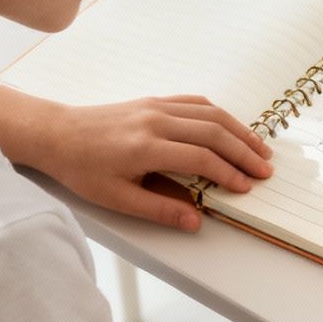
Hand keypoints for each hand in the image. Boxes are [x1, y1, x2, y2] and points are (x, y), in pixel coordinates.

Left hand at [0, 77, 273, 231]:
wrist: (58, 134)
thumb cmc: (82, 169)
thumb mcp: (116, 198)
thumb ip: (159, 208)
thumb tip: (195, 220)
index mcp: (145, 147)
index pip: (200, 158)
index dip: (228, 173)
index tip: (246, 187)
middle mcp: (155, 122)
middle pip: (213, 132)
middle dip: (244, 152)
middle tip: (264, 170)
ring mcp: (156, 107)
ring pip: (210, 114)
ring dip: (239, 131)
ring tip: (259, 148)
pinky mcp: (154, 101)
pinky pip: (195, 102)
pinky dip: (219, 114)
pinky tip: (232, 127)